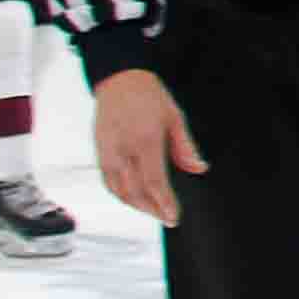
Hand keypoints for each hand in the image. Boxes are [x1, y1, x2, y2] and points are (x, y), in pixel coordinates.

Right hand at [94, 64, 206, 225]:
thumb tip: (199, 168)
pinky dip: (120, 195)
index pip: (154, 182)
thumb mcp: (175, 117)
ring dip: (136, 205)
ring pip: (118, 190)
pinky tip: (133, 198)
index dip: (164, 203)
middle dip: (152, 209)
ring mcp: (107, 152)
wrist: (119, 80)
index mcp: (145, 140)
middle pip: (135, 191)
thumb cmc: (147, 95)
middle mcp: (123, 149)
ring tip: (153, 211)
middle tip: (167, 218)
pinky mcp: (99, 152)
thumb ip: (186, 148)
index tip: (173, 217)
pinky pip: (108, 181)